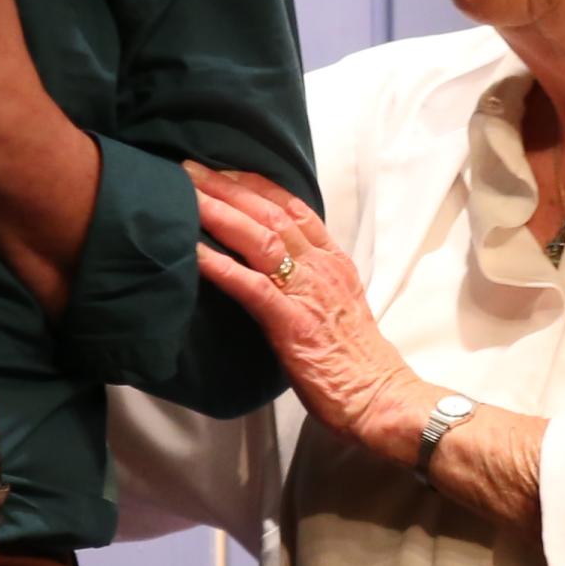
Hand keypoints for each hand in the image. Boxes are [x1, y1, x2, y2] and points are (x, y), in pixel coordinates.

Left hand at [188, 165, 431, 456]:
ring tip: (184, 194)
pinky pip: (250, 286)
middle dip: (227, 186)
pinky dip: (219, 265)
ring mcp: (307, 292)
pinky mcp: (291, 322)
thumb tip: (278, 270)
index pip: (294, 208)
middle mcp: (321, 267)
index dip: (256, 184)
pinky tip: (192, 251)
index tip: (225, 169)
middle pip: (270, 212)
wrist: (380, 397)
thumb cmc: (356, 361)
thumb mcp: (338, 305)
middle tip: (190, 168)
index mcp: (333, 261)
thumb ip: (312, 280)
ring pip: (259, 238)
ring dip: (218, 212)